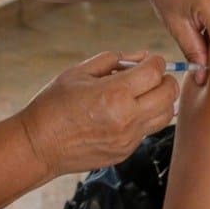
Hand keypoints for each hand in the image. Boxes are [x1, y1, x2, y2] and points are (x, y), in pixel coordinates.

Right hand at [18, 52, 178, 175]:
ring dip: (161, 99)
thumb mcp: (79, 72)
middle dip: (165, 79)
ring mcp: (128, 138)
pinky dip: (146, 117)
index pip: (156, 71)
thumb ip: (114, 59)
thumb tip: (141, 56)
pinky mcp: (126, 152)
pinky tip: (127, 111)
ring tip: (143, 93)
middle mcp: (127, 118)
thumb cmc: (53, 105)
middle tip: (151, 75)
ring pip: (166, 114)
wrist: (39, 146)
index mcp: (114, 94)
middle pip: (169, 93)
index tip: (148, 60)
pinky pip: (148, 130)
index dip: (155, 61)